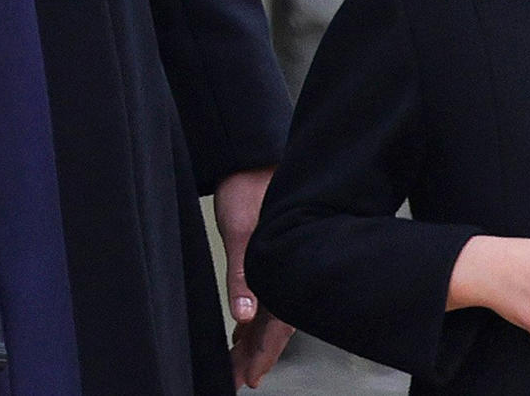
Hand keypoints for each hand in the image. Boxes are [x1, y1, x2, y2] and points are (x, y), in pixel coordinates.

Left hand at [214, 167, 294, 387]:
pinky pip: (269, 293)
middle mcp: (288, 267)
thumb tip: (245, 317)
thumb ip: (243, 276)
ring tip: (240, 360)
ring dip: (255, 337)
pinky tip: (245, 324)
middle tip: (241, 377)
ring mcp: (282, 261)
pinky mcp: (272, 252)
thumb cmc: (249, 187)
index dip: (263, 353)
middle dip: (258, 352)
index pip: (278, 324)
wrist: (251, 157)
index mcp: (287, 266)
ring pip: (272, 310)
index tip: (249, 377)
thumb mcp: (241, 232)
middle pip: (275, 322)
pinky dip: (256, 314)